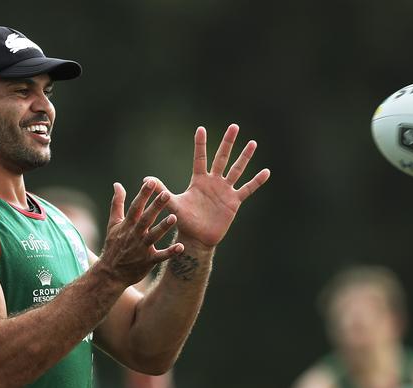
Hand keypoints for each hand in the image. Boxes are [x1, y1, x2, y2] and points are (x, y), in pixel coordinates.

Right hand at [99, 180, 182, 285]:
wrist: (110, 273)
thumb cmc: (113, 246)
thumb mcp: (113, 224)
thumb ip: (117, 203)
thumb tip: (117, 184)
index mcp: (127, 225)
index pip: (136, 207)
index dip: (143, 194)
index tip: (151, 182)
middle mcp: (134, 235)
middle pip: (146, 218)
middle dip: (155, 206)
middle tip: (166, 194)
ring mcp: (141, 248)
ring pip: (154, 236)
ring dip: (163, 228)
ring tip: (174, 218)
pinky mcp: (148, 261)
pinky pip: (161, 256)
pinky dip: (170, 252)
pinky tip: (180, 247)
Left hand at [151, 124, 269, 248]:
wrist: (197, 238)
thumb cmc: (184, 221)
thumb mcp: (172, 204)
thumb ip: (162, 191)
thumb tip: (146, 180)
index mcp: (199, 180)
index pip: (200, 157)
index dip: (200, 144)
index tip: (201, 128)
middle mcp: (213, 182)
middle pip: (222, 158)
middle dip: (228, 142)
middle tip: (234, 126)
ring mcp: (225, 190)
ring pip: (237, 169)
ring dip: (245, 157)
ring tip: (252, 143)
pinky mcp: (234, 202)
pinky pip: (247, 189)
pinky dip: (256, 181)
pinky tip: (266, 171)